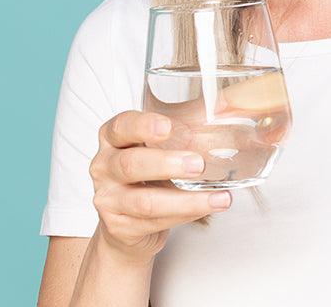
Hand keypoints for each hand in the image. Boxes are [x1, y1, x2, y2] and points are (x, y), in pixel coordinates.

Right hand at [89, 110, 233, 265]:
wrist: (127, 219)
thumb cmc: (149, 170)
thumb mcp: (160, 143)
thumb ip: (187, 122)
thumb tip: (226, 104)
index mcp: (113, 138)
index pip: (122, 126)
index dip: (143, 125)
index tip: (167, 126)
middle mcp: (104, 167)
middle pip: (131, 164)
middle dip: (166, 165)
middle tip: (198, 164)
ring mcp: (109, 200)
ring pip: (146, 201)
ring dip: (187, 200)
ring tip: (219, 196)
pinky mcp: (120, 227)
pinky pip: (155, 222)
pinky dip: (187, 215)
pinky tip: (209, 206)